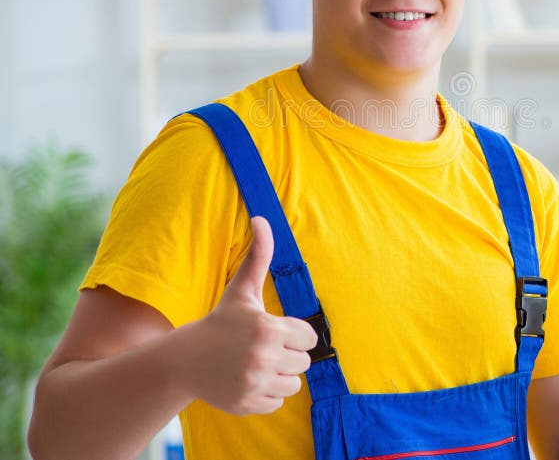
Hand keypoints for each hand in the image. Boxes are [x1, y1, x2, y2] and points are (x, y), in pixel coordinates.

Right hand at [179, 216, 317, 414]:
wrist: (186, 359)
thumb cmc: (222, 321)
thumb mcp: (242, 289)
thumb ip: (259, 255)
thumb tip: (262, 218)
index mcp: (268, 330)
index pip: (309, 338)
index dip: (294, 333)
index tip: (274, 330)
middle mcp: (263, 359)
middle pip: (303, 362)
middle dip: (287, 354)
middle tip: (263, 347)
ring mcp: (255, 385)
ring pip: (293, 384)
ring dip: (279, 374)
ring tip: (257, 363)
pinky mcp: (248, 405)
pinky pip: (277, 402)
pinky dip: (267, 393)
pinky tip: (248, 379)